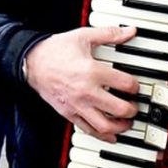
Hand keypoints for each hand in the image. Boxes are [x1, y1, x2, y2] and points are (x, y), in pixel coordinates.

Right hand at [23, 26, 139, 140]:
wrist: (32, 63)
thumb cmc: (55, 50)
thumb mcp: (84, 36)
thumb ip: (109, 34)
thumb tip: (129, 32)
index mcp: (92, 72)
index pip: (125, 84)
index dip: (136, 86)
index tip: (135, 86)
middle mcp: (86, 91)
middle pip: (119, 109)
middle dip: (132, 110)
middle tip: (135, 107)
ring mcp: (77, 105)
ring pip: (105, 125)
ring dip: (121, 127)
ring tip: (127, 123)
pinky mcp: (69, 113)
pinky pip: (88, 130)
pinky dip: (102, 135)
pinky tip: (110, 135)